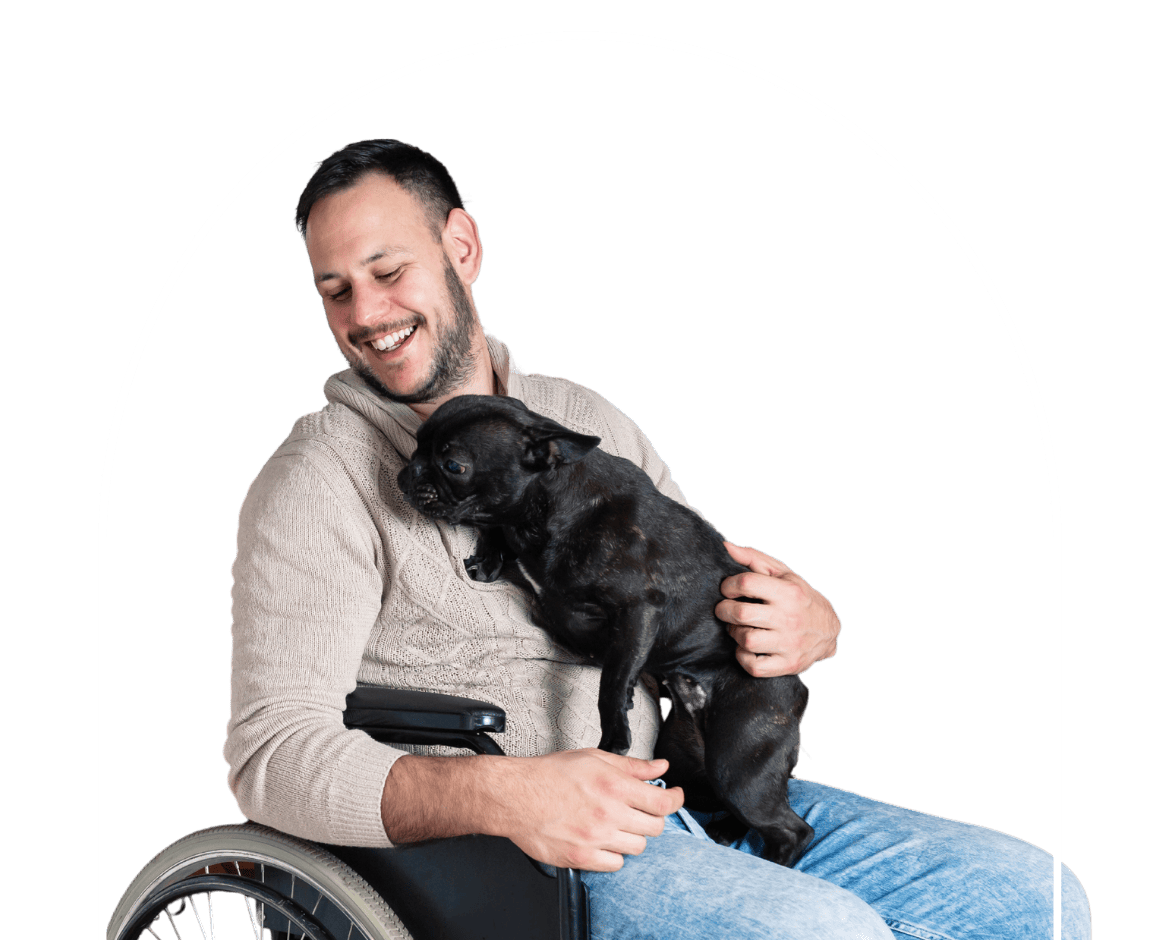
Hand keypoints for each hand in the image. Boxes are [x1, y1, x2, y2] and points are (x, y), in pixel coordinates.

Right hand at [382, 750, 681, 871]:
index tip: (675, 797)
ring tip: (616, 824)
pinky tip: (603, 840)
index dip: (676, 800)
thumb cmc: (549, 775)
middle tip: (640, 810)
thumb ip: (632, 765)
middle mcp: (610, 814)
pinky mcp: (583, 858)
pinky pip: (615, 865)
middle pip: (655, 827)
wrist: (516, 796)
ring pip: (637, 847)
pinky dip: (614, 854)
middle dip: (652, 817)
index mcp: (615, 786)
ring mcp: (597, 839)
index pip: (663, 802)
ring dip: (632, 835)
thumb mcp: (594, 758)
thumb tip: (659, 767)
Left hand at [716, 541, 840, 677]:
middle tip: (725, 609)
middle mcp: (790, 618)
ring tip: (738, 627)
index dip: (728, 585)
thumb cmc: (800, 598)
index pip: (746, 583)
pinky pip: (754, 666)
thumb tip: (726, 547)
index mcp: (789, 592)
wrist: (829, 631)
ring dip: (735, 633)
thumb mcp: (783, 574)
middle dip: (724, 610)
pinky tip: (747, 647)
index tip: (728, 589)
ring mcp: (789, 643)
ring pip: (746, 640)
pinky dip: (744, 657)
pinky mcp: (787, 665)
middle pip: (741, 614)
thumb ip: (753, 558)